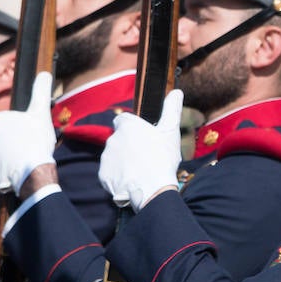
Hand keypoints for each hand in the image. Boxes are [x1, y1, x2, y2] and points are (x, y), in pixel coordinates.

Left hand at [0, 72, 56, 192]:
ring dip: (8, 155)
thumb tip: (44, 73)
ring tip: (22, 161)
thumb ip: (41, 92)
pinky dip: (3, 168)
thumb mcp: (41, 113)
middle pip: (4, 137)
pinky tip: (14, 169)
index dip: (24, 130)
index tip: (32, 138)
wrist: (31, 171)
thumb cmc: (36, 141)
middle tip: (28, 149)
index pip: (12, 123)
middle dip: (14, 142)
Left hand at [98, 89, 183, 211]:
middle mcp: (112, 139)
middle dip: (129, 146)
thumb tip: (177, 92)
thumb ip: (171, 109)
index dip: (133, 128)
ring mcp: (106, 158)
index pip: (124, 120)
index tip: (143, 137)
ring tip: (140, 172)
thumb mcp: (170, 131)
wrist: (152, 189)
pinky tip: (132, 181)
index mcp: (127, 126)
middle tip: (145, 157)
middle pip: (119, 140)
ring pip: (114, 156)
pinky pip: (110, 174)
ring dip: (123, 161)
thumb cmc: (162, 158)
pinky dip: (118, 176)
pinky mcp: (103, 175)